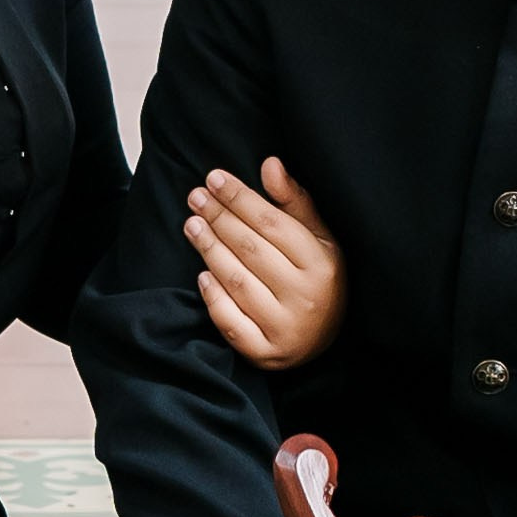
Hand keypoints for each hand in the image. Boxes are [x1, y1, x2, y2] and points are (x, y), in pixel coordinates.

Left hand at [186, 159, 344, 368]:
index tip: (213, 179)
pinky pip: (231, 322)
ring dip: (209, 250)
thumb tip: (270, 164)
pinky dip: (213, 297)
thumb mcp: (318, 239)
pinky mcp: (265, 353)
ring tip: (192, 225)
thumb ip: (294, 202)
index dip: (239, 198)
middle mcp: (305, 297)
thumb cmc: (318, 279)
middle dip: (218, 218)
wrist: (324, 342)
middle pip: (250, 249)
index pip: (272, 223)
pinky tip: (202, 274)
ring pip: (236, 281)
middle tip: (195, 197)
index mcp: (321, 264)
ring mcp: (284, 328)